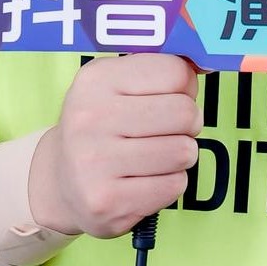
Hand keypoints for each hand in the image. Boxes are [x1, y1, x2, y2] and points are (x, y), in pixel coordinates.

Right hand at [27, 53, 200, 238]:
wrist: (60, 179)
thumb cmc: (102, 124)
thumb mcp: (116, 84)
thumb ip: (159, 69)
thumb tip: (206, 64)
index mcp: (96, 79)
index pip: (175, 72)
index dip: (184, 86)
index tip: (170, 95)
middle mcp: (90, 117)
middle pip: (185, 113)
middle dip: (187, 123)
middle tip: (166, 129)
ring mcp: (96, 162)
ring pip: (183, 151)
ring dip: (179, 155)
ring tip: (153, 155)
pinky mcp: (108, 201)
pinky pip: (174, 186)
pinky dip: (169, 183)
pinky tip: (144, 179)